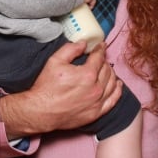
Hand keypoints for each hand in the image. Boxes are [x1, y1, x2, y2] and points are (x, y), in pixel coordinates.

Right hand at [0, 41, 120, 138]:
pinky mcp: (96, 113)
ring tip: (107, 69)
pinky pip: (113, 100)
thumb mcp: (54, 61)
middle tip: (100, 58)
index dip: (100, 49)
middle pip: (107, 70)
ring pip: (112, 83)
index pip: (99, 57)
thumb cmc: (46, 87)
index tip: (101, 46)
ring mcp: (97, 102)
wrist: (40, 112)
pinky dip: (117, 91)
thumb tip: (84, 43)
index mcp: (87, 74)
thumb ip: (71, 49)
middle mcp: (96, 88)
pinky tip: (117, 85)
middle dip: (104, 61)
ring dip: (111, 74)